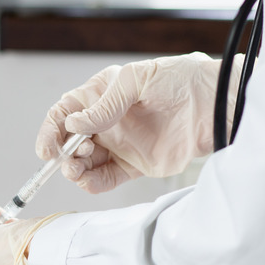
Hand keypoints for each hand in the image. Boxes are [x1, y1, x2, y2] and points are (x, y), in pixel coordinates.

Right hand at [36, 52, 244, 193]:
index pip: (64, 113)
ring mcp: (119, 144)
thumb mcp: (136, 80)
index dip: (50, 131)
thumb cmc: (181, 80)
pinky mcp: (134, 165)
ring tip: (78, 171)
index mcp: (101, 95)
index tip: (47, 149)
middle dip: (62, 153)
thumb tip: (74, 124)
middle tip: (71, 158)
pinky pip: (106, 178)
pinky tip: (90, 182)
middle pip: (69, 142)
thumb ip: (104, 104)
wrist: (217, 105)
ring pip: (84, 163)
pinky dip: (93, 184)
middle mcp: (106, 121)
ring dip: (74, 170)